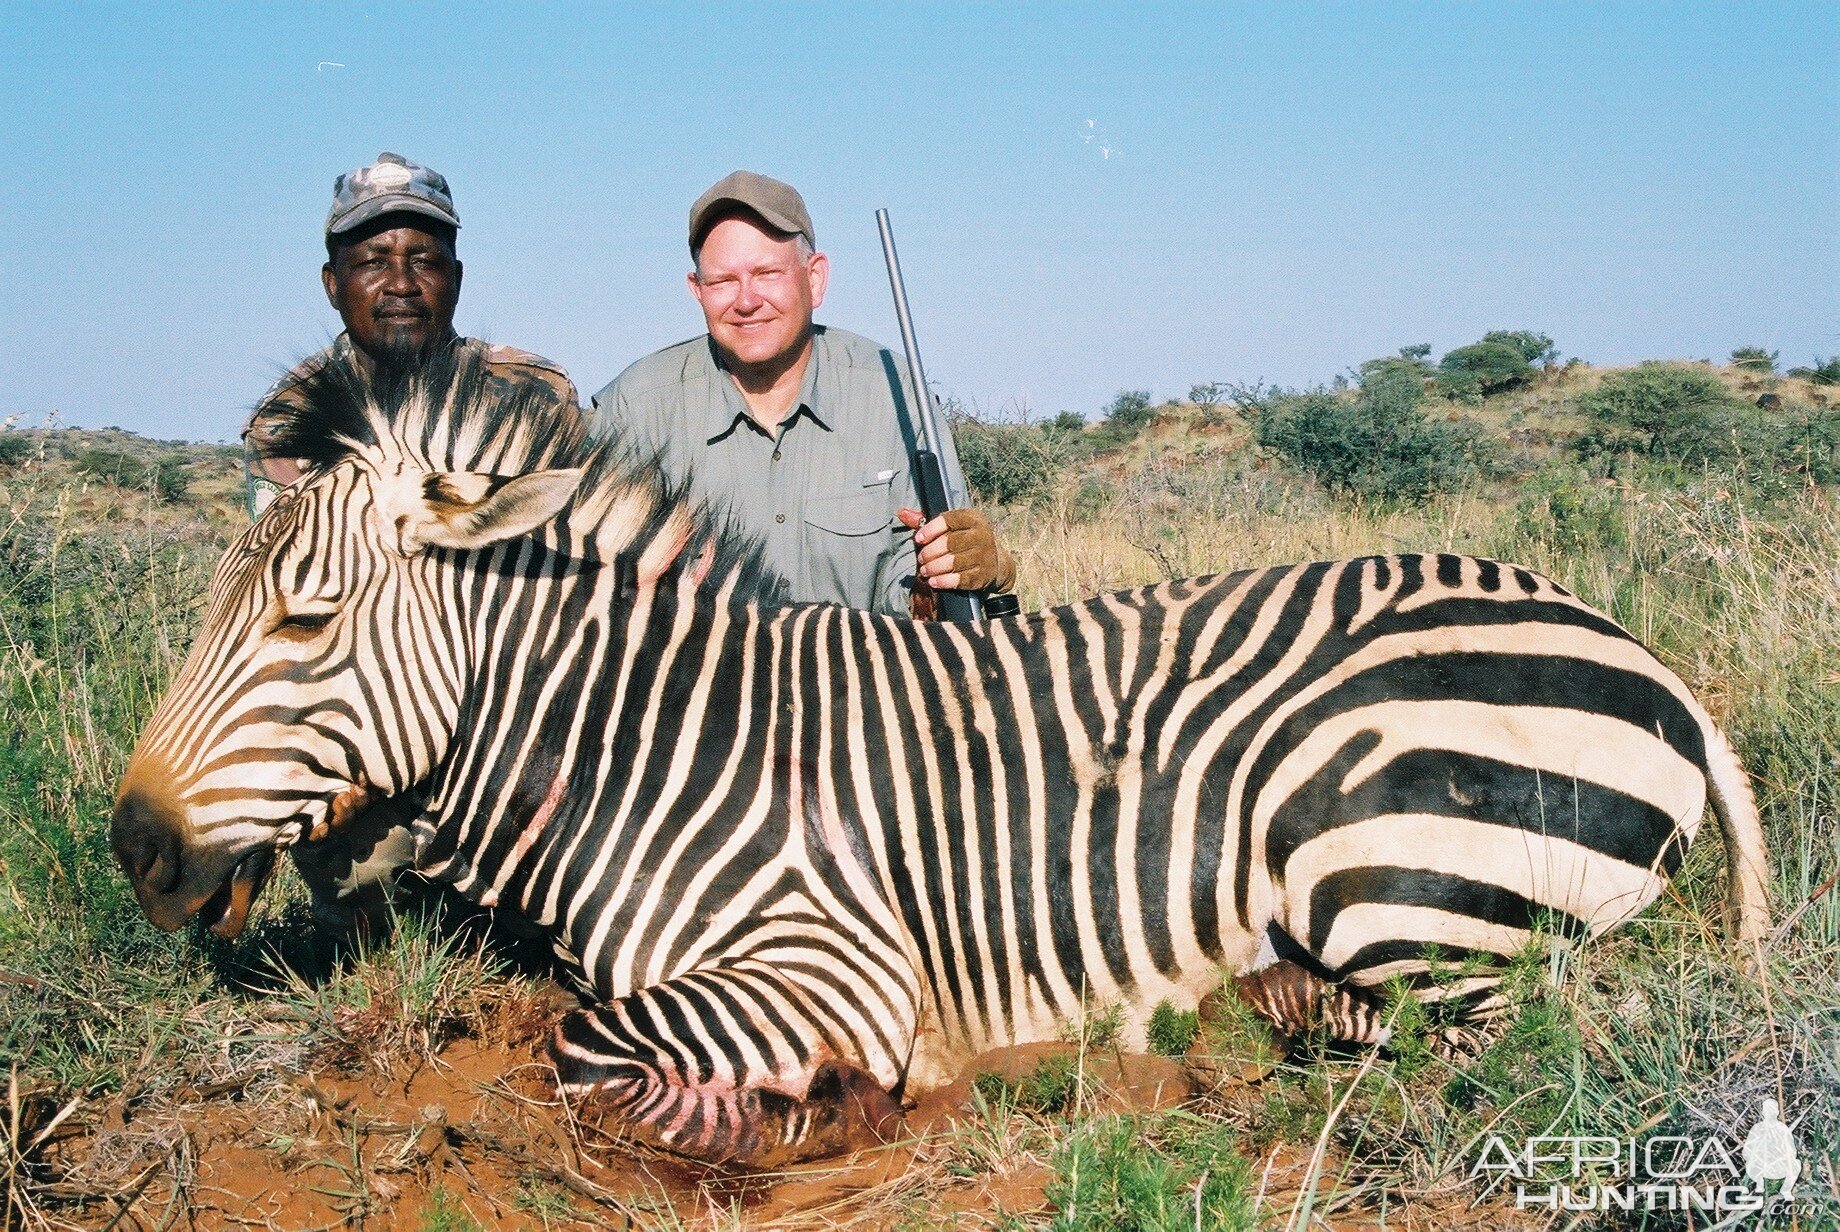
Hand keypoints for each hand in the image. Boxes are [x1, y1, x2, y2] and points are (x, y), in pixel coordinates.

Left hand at [897, 507, 1015, 593]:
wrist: (996, 563)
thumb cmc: (965, 541)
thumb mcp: (950, 527)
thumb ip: (924, 521)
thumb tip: (901, 513)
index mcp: (972, 519)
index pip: (949, 520)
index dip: (931, 529)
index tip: (918, 539)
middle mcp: (981, 535)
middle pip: (950, 543)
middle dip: (930, 553)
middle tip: (920, 559)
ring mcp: (984, 556)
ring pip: (954, 562)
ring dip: (934, 568)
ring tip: (924, 571)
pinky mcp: (983, 575)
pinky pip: (960, 579)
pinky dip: (944, 581)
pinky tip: (933, 581)